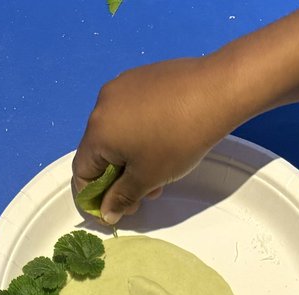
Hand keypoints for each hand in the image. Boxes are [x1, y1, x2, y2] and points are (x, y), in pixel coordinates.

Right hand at [72, 58, 227, 224]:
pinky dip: (138, 133)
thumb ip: (122, 198)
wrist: (216, 91)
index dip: (94, 198)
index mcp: (97, 131)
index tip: (116, 211)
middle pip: (98, 152)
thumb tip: (106, 213)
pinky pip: (130, 113)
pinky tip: (163, 139)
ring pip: (116, 132)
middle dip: (117, 179)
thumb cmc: (177, 140)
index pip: (82, 173)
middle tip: (143, 194)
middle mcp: (101, 104)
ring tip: (158, 170)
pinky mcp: (141, 77)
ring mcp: (121, 86)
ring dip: (129, 158)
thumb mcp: (148, 178)